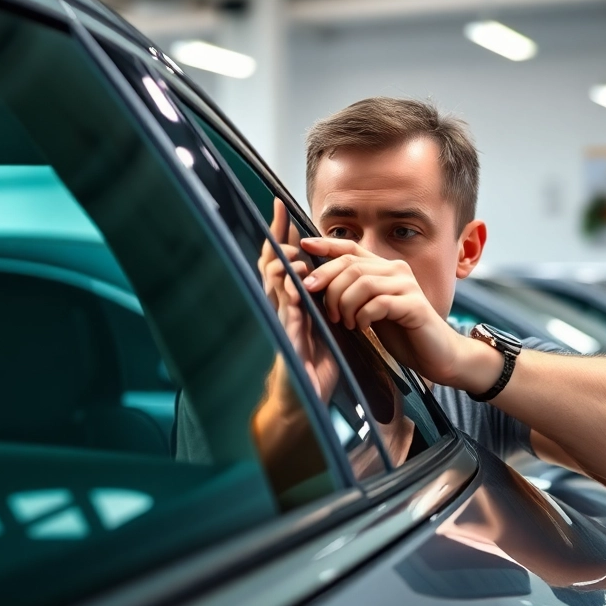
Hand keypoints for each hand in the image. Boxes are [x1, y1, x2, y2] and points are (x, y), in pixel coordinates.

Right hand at [258, 200, 338, 400]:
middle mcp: (282, 307)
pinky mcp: (286, 342)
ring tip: (291, 254)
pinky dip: (289, 300)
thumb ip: (324, 298)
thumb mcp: (324, 322)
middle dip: (275, 238)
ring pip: (272, 285)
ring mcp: (281, 323)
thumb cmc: (316, 362)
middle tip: (278, 214)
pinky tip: (295, 288)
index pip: (285, 259)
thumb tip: (334, 274)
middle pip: (271, 264)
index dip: (282, 234)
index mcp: (294, 300)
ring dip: (282, 267)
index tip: (281, 207)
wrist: (307, 398)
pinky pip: (285, 316)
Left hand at [299, 236, 500, 391]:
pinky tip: (362, 327)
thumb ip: (352, 294)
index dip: (326, 244)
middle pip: (351, 265)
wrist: (436, 355)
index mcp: (384, 268)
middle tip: (323, 308)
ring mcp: (407, 286)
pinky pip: (379, 303)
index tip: (303, 245)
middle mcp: (396, 271)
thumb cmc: (401, 333)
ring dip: (345, 304)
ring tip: (345, 323)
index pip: (351, 247)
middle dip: (329, 285)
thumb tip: (316, 284)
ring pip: (362, 282)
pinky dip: (364, 316)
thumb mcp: (370, 309)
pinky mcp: (414, 306)